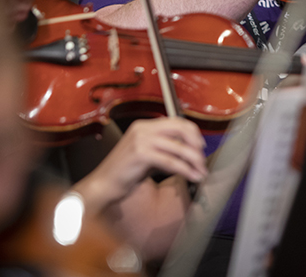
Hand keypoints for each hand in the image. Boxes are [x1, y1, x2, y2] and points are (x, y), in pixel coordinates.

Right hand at [74, 117, 206, 211]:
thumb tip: (188, 151)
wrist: (103, 184)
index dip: (192, 133)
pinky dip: (184, 169)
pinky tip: (191, 176)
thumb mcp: (147, 155)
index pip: (176, 121)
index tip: (200, 146)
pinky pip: (170, 161)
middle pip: (180, 128)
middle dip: (196, 144)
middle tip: (202, 159)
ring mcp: (141, 139)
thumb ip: (165, 149)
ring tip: (200, 172)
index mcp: (144, 125)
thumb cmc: (124, 172)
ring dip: (193, 160)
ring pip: (178, 147)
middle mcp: (143, 128)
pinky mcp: (140, 154)